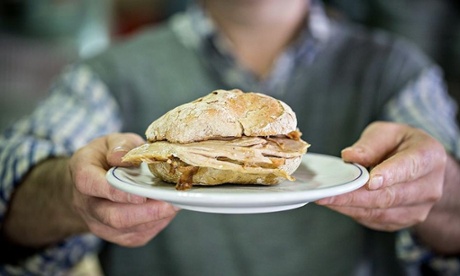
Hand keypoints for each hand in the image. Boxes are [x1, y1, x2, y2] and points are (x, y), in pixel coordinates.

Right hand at [69, 133, 178, 246]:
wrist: (93, 183)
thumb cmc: (105, 158)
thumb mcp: (110, 142)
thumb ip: (120, 145)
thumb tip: (123, 157)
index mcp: (83, 174)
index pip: (91, 185)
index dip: (115, 192)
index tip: (140, 195)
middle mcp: (87, 204)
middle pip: (112, 217)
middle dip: (145, 213)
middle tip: (171, 204)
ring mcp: (100, 223)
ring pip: (127, 230)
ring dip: (155, 219)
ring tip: (176, 204)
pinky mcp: (116, 235)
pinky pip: (137, 236)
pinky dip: (156, 225)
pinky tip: (168, 211)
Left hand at [316, 122, 445, 230]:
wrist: (420, 168)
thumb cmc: (400, 145)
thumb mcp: (387, 133)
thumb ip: (370, 144)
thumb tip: (351, 157)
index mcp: (429, 157)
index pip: (409, 167)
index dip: (389, 175)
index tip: (370, 181)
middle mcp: (430, 186)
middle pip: (390, 196)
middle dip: (355, 196)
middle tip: (328, 193)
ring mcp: (419, 208)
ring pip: (381, 212)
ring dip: (350, 207)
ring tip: (326, 199)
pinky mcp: (404, 220)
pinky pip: (376, 220)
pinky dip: (354, 212)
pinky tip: (337, 204)